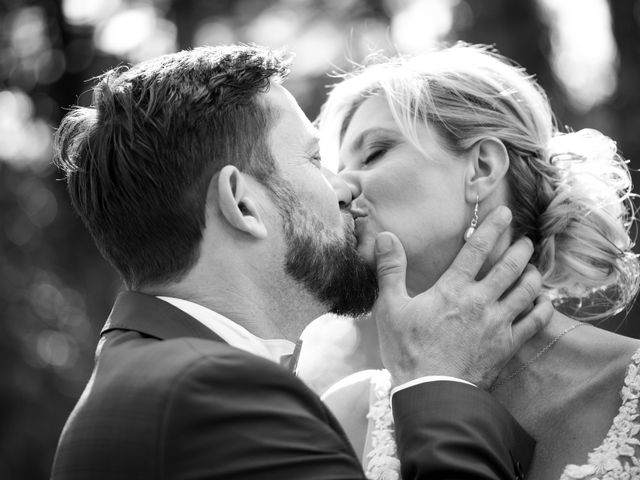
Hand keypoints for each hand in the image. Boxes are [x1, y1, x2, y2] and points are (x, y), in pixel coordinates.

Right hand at [372, 206, 553, 389]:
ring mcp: (498, 324)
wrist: (431, 392)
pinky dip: (543, 309)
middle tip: (527, 239)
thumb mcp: (390, 308)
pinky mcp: (508, 346)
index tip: (506, 213)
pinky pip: (535, 322)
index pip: (476, 249)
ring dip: (533, 274)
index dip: (493, 227)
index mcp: (452, 289)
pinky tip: (544, 302)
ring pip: (527, 291)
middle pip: (510, 267)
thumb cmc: (408, 350)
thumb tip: (385, 236)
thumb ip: (391, 270)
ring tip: (534, 267)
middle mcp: (480, 301)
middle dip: (521, 249)